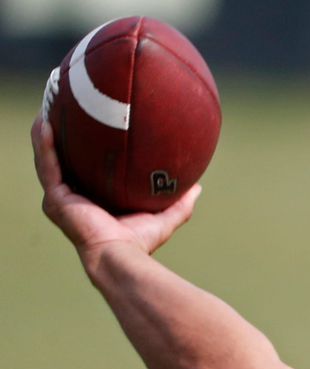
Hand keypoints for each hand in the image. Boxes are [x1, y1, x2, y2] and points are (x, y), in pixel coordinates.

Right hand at [31, 116, 200, 263]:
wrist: (121, 255)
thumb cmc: (139, 242)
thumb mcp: (163, 217)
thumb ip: (180, 203)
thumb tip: (198, 187)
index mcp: (90, 200)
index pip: (84, 168)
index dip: (83, 148)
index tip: (89, 124)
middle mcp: (71, 198)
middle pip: (62, 159)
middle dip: (60, 134)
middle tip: (64, 107)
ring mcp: (60, 198)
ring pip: (49, 158)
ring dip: (46, 132)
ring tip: (49, 105)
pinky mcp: (55, 198)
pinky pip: (47, 164)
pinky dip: (44, 144)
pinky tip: (45, 123)